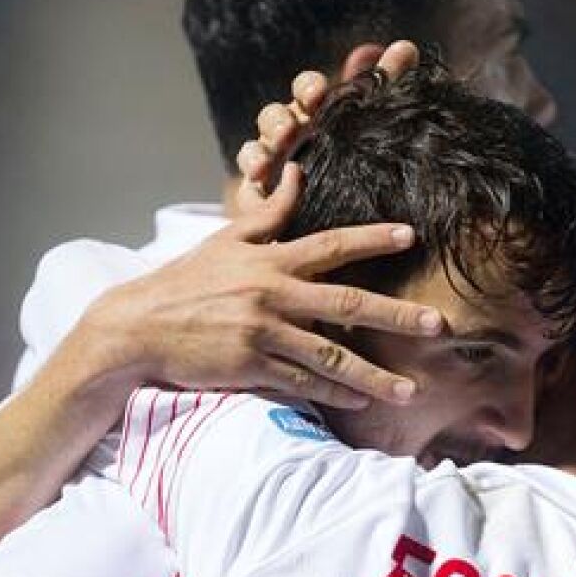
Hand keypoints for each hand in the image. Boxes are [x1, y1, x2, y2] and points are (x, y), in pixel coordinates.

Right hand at [82, 160, 441, 409]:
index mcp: (270, 260)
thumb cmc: (185, 282)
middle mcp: (272, 294)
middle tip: (438, 325)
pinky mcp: (251, 368)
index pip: (331, 245)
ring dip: (375, 376)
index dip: (372, 239)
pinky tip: (363, 402)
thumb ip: (267, 214)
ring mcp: (263, 334)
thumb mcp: (224, 241)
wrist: (137, 328)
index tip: (411, 236)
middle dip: (397, 315)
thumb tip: (296, 174)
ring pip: (332, 357)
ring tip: (411, 390)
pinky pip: (303, 384)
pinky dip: (335, 395)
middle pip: (348, 305)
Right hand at [233, 39, 423, 206]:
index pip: (307, 91)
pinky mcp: (262, 196)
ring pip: (257, 146)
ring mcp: (274, 165)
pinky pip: (251, 184)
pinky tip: (260, 176)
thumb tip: (405, 47)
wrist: (349, 224)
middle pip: (275, 117)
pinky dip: (252, 175)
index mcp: (318, 116)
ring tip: (274, 151)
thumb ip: (386, 84)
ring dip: (263, 145)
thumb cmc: (359, 162)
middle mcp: (292, 137)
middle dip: (280, 118)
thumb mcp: (376, 123)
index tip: (319, 92)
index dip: (309, 87)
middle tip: (292, 127)